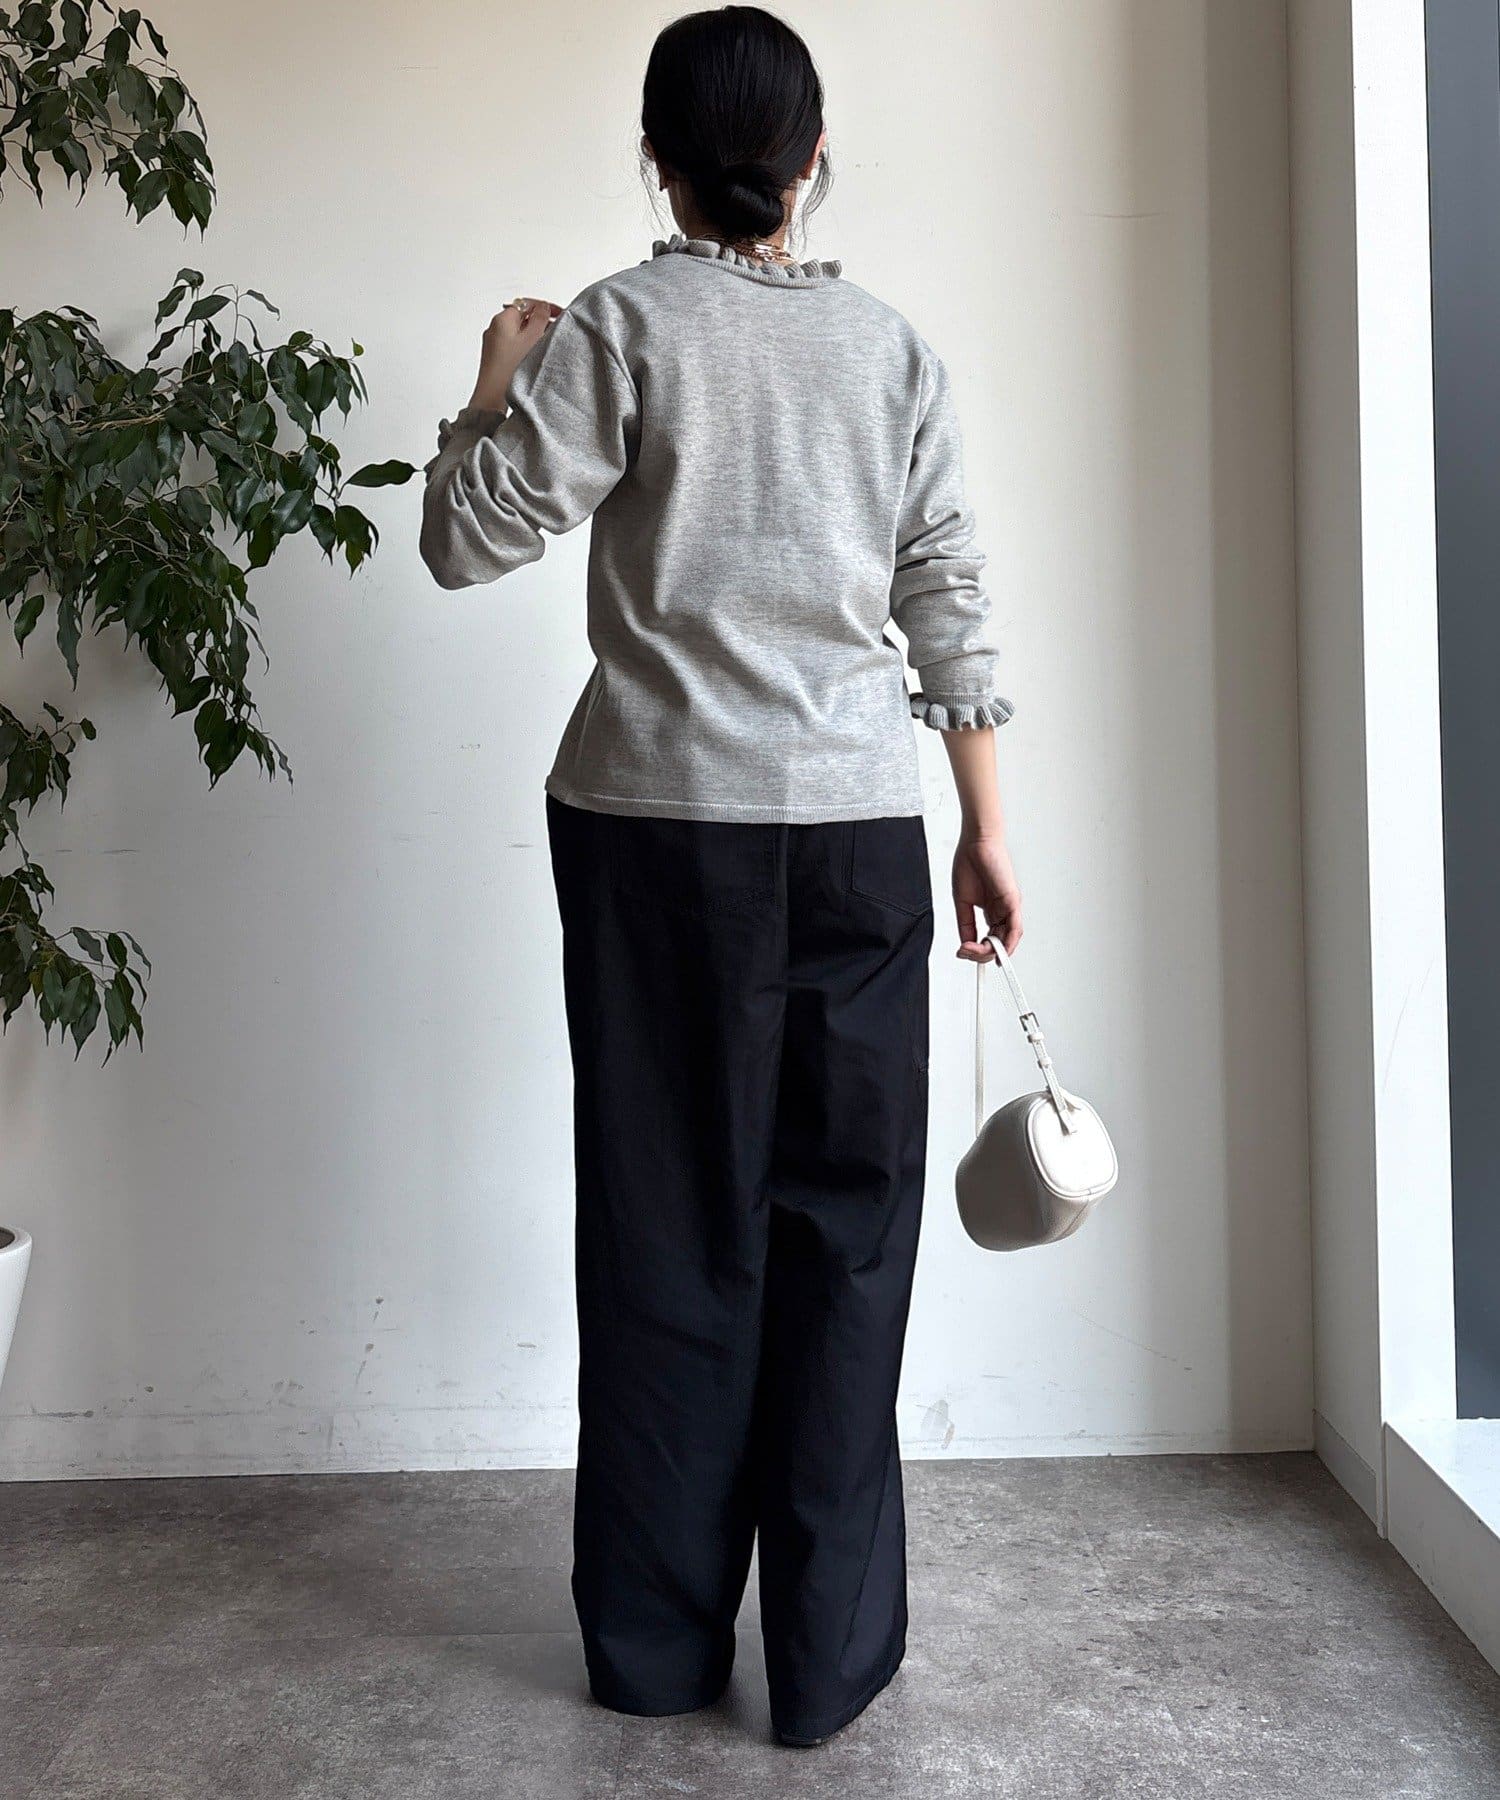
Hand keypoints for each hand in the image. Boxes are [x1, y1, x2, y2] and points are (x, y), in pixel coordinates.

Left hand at [468, 296, 562, 411]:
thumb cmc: (509, 369)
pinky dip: (525, 345)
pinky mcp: (495, 356)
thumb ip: (540, 318)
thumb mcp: (532, 338)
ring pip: (518, 331)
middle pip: (522, 317)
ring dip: (534, 334)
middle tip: (556, 329)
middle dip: (540, 321)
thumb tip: (544, 306)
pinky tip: (534, 355)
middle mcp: (495, 328)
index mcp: (502, 319)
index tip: (559, 313)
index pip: (527, 303)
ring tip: (546, 344)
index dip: (545, 307)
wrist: (492, 395)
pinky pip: (513, 344)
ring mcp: (494, 343)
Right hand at [953, 832, 1021, 960]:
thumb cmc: (970, 863)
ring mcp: (1008, 907)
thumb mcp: (962, 902)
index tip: (964, 954)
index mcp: (991, 911)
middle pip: (998, 943)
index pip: (989, 939)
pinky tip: (998, 951)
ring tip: (974, 952)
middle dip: (981, 954)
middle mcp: (1002, 911)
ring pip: (1007, 940)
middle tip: (965, 952)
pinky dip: (1008, 943)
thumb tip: (966, 944)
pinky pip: (1015, 928)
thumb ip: (966, 924)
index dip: (978, 952)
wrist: (976, 842)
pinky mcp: (1013, 901)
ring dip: (992, 952)